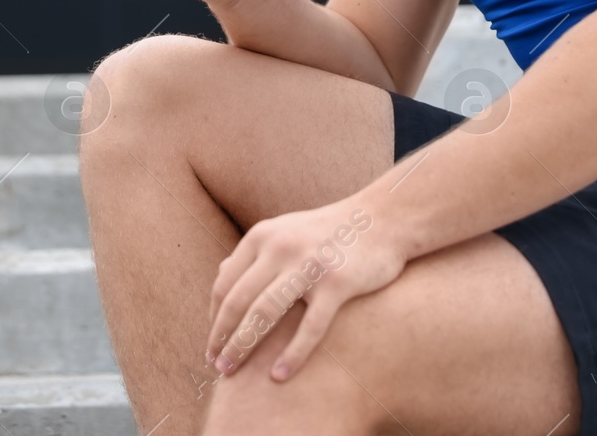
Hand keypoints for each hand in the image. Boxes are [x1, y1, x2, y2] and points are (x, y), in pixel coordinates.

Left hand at [204, 198, 401, 382]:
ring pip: (264, 313)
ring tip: (231, 373)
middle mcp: (280, 247)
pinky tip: (278, 376)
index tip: (212, 345)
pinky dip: (291, 354)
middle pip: (238, 300)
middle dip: (221, 337)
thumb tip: (220, 276)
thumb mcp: (286, 231)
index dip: (214, 318)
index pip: (225, 284)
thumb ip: (255, 253)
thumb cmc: (330, 232)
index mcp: (263, 236)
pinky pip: (309, 326)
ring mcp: (309, 264)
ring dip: (243, 346)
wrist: (384, 219)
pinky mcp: (338, 283)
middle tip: (216, 366)